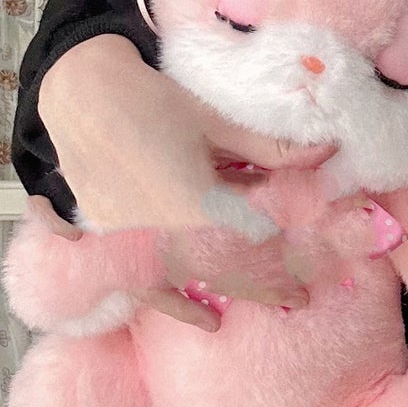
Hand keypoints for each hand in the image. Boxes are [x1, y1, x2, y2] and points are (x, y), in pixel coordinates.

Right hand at [36, 36, 332, 327]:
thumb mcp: (217, 123)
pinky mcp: (104, 235)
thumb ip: (271, 148)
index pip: (253, 238)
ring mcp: (126, 237)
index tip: (308, 278)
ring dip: (216, 294)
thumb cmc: (152, 100)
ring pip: (183, 276)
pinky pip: (140, 277)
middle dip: (262, 285)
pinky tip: (196, 315)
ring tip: (243, 316)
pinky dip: (168, 298)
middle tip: (299, 300)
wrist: (79, 90)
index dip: (286, 257)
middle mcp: (159, 230)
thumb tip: (328, 151)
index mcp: (194, 204)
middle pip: (221, 268)